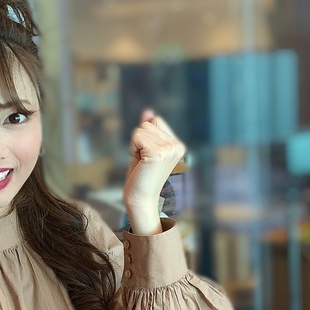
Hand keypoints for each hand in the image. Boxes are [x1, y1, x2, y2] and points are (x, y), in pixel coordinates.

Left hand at [123, 109, 183, 234]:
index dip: (144, 136)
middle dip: (138, 140)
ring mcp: (169, 149)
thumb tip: (148, 111)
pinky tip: (139, 162)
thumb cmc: (140, 175)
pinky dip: (132, 148)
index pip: (155, 121)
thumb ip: (147, 130)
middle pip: (148, 123)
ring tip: (142, 163)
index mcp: (177, 145)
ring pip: (141, 129)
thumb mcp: (144, 148)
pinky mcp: (158, 153)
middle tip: (143, 161)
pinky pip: (136, 136)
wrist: (139, 199)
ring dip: (135, 145)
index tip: (147, 156)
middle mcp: (177, 146)